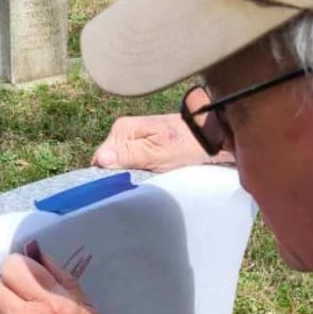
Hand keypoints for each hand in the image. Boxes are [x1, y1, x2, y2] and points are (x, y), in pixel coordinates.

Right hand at [92, 112, 234, 172]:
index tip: (122, 184)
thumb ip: (129, 155)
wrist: (212, 137)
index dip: (108, 175)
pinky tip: (149, 176)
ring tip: (146, 179)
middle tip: (138, 182)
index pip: (100, 158)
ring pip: (119, 164)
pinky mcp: (142, 146)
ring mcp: (133, 138)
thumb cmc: (186, 145)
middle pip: (109, 162)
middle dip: (119, 174)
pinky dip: (138, 172)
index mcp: (122, 129)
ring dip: (130, 174)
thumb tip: (102, 159)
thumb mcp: (156, 153)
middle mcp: (123, 131)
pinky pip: (131, 163)